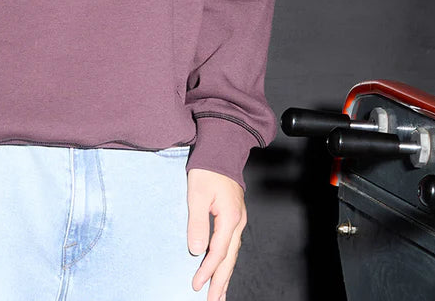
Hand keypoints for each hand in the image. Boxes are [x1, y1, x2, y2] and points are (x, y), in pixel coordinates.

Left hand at [186, 169, 245, 299]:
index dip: (207, 271)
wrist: (222, 148)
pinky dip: (227, 260)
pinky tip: (223, 268)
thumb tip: (196, 251)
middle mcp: (237, 222)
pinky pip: (231, 245)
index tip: (196, 285)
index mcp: (229, 218)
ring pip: (232, 254)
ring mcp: (238, 219)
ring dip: (225, 275)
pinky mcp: (234, 216)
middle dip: (220, 282)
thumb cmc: (209, 168)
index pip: (217, 252)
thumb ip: (196, 223)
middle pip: (229, 259)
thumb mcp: (196, 194)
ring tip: (219, 294)